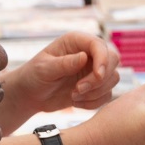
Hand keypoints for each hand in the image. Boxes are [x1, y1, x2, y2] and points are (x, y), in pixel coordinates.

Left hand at [0, 32, 120, 121]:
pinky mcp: (95, 87)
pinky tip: (76, 102)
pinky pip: (107, 95)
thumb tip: (84, 57)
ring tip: (73, 96)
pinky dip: (93, 102)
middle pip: (113, 60)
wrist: (31, 95)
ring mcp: (93, 70)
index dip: (103, 59)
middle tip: (78, 90)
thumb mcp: (44, 69)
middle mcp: (88, 53)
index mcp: (76, 42)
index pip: (99, 45)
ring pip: (113, 78)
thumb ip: (64, 64)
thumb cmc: (33, 76)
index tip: (97, 75)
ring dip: (95, 92)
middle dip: (99, 79)